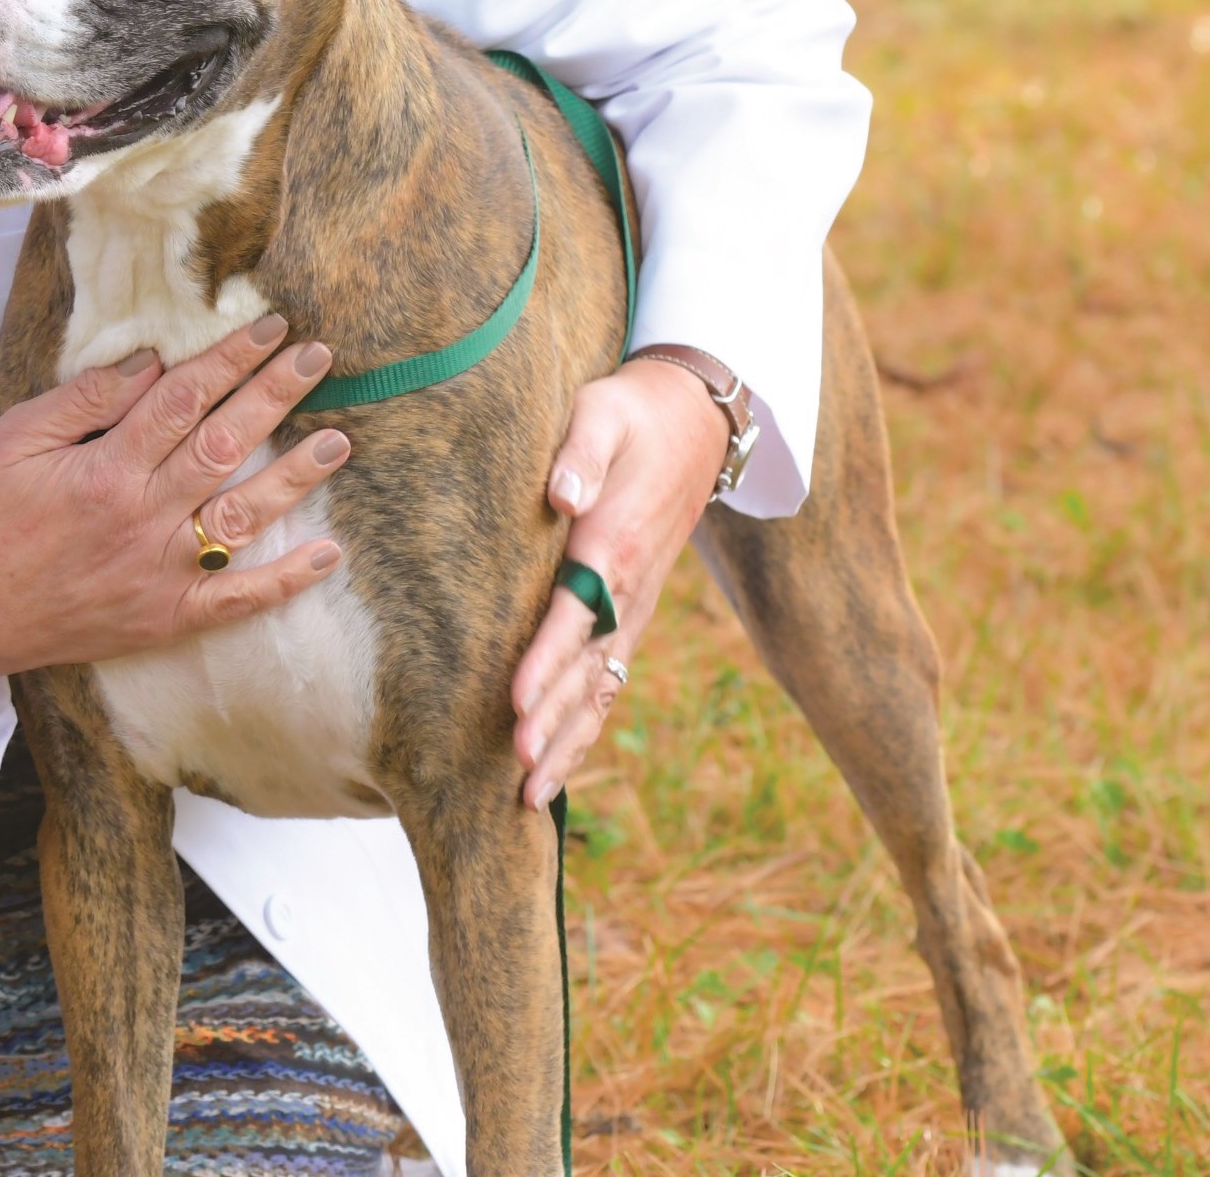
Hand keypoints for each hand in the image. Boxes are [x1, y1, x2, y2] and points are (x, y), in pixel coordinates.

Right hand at [0, 316, 352, 696]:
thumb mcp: (18, 438)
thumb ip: (87, 399)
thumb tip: (151, 362)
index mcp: (106, 469)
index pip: (183, 400)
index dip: (230, 359)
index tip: (268, 327)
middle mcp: (143, 518)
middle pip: (224, 444)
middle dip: (274, 395)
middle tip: (317, 358)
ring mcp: (161, 573)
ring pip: (243, 517)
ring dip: (296, 477)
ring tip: (339, 440)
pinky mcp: (167, 617)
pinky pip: (237, 601)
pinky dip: (285, 580)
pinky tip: (327, 554)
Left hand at [506, 356, 729, 807]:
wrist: (694, 422)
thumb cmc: (631, 414)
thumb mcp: (602, 413)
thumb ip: (581, 452)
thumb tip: (564, 491)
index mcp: (611, 545)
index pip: (573, 615)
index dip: (544, 662)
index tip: (516, 703)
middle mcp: (627, 588)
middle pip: (587, 669)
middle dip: (552, 723)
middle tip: (519, 772)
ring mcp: (634, 607)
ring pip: (602, 687)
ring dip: (569, 741)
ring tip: (532, 795)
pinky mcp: (632, 611)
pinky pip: (610, 678)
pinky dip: (587, 724)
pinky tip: (559, 762)